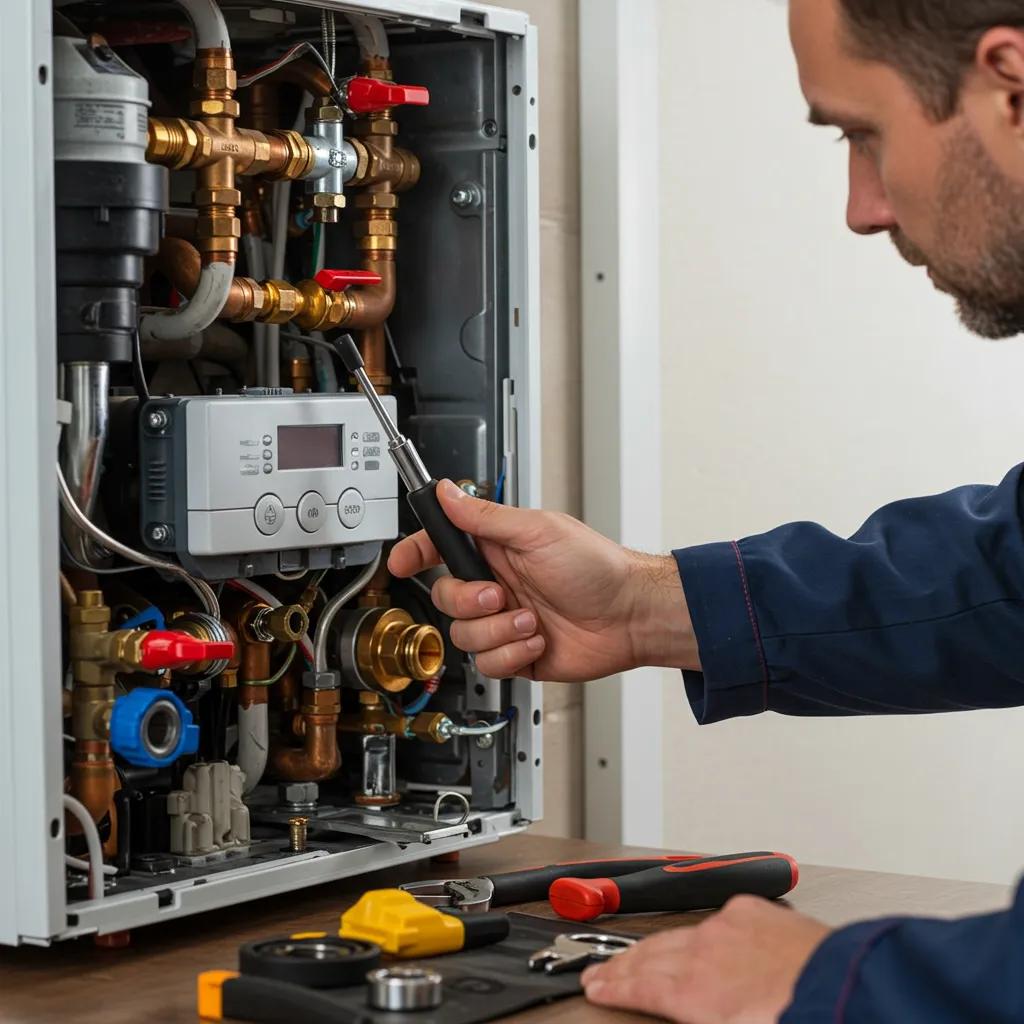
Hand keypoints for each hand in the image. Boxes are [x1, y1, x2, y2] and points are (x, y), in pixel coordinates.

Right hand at [387, 480, 697, 680]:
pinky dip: (513, 654)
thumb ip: (485, 517)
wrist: (629, 616)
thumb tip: (447, 491)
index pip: (440, 547)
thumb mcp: (538, 531)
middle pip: (445, 598)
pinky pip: (488, 664)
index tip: (400, 561)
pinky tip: (537, 641)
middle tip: (501, 595)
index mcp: (496, 549)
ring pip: (463, 636)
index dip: (414, 553)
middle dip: (470, 601)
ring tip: (532, 621)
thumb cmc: (597, 567)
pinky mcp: (515, 653)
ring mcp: (504, 621)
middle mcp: (496, 584)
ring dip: (499, 630)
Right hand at [581, 896, 828, 1023]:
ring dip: (651, 947)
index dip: (612, 987)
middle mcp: (703, 956)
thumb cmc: (798, 1022)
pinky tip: (693, 934)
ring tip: (634, 954)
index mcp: (694, 994)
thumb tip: (686, 1010)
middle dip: (620, 965)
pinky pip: (715, 918)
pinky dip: (698, 929)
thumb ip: (701, 1015)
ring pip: (677, 935)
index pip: (639, 987)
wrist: (844, 989)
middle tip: (600, 970)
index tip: (594, 986)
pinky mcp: (752, 911)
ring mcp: (726, 929)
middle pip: (649, 957)